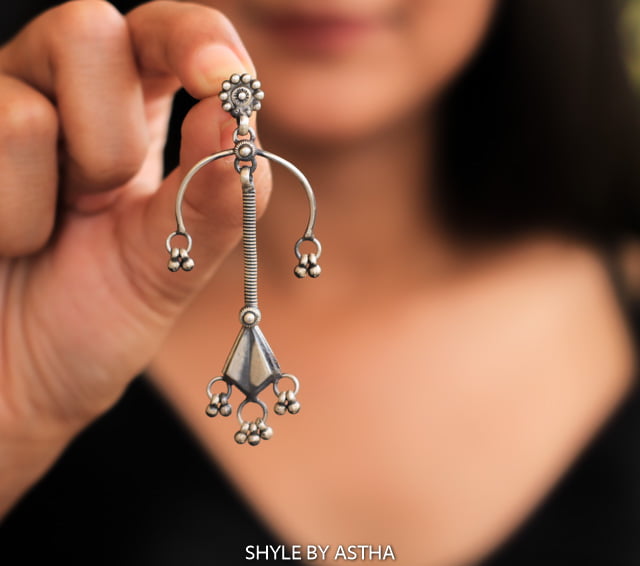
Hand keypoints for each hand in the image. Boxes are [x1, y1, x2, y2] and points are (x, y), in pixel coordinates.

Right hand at [0, 0, 269, 513]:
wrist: (16, 389)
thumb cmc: (92, 326)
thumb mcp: (170, 269)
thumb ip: (211, 202)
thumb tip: (238, 126)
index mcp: (130, 119)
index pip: (165, 36)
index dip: (195, 38)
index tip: (223, 81)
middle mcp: (58, 98)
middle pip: (89, 28)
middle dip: (113, 139)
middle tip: (98, 202)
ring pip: (30, 105)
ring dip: (55, 195)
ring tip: (40, 240)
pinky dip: (11, 221)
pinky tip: (6, 244)